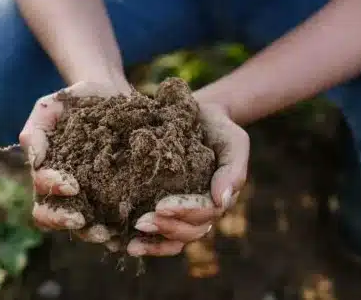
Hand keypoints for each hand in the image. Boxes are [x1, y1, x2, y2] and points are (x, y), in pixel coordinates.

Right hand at [19, 81, 132, 247]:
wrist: (111, 93)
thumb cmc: (76, 101)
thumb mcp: (50, 108)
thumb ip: (36, 131)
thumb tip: (36, 161)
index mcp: (47, 175)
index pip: (41, 192)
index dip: (53, 192)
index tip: (71, 184)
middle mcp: (65, 193)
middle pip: (53, 219)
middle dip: (64, 221)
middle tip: (81, 220)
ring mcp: (90, 198)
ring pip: (83, 228)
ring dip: (92, 233)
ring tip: (109, 233)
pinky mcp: (116, 198)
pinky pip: (115, 222)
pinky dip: (121, 232)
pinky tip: (130, 234)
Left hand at [126, 100, 249, 256]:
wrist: (198, 115)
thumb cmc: (217, 128)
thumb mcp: (233, 141)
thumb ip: (233, 169)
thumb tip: (222, 202)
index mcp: (218, 198)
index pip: (205, 213)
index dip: (184, 212)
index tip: (161, 206)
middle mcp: (202, 211)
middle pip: (189, 231)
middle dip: (166, 228)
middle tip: (141, 222)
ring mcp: (184, 213)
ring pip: (175, 239)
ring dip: (155, 243)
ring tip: (132, 244)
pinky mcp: (164, 210)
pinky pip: (161, 235)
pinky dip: (147, 244)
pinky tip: (127, 245)